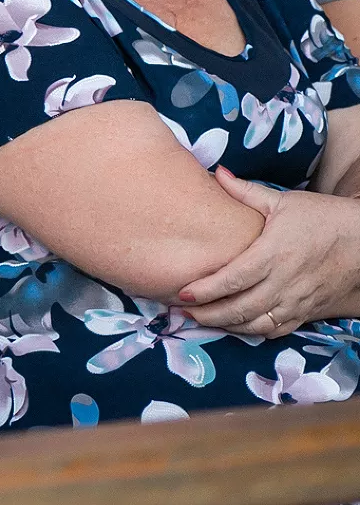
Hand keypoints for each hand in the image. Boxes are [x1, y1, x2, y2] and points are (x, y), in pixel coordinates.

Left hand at [179, 168, 359, 334]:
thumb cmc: (322, 217)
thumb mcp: (284, 201)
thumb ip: (246, 192)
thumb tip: (217, 173)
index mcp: (274, 254)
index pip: (234, 279)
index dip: (206, 290)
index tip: (182, 293)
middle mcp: (284, 282)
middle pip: (240, 308)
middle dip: (208, 314)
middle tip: (181, 311)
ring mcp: (297, 301)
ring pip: (256, 324)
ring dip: (226, 326)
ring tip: (201, 320)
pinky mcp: (307, 312)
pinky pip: (276, 330)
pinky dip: (252, 331)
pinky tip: (233, 325)